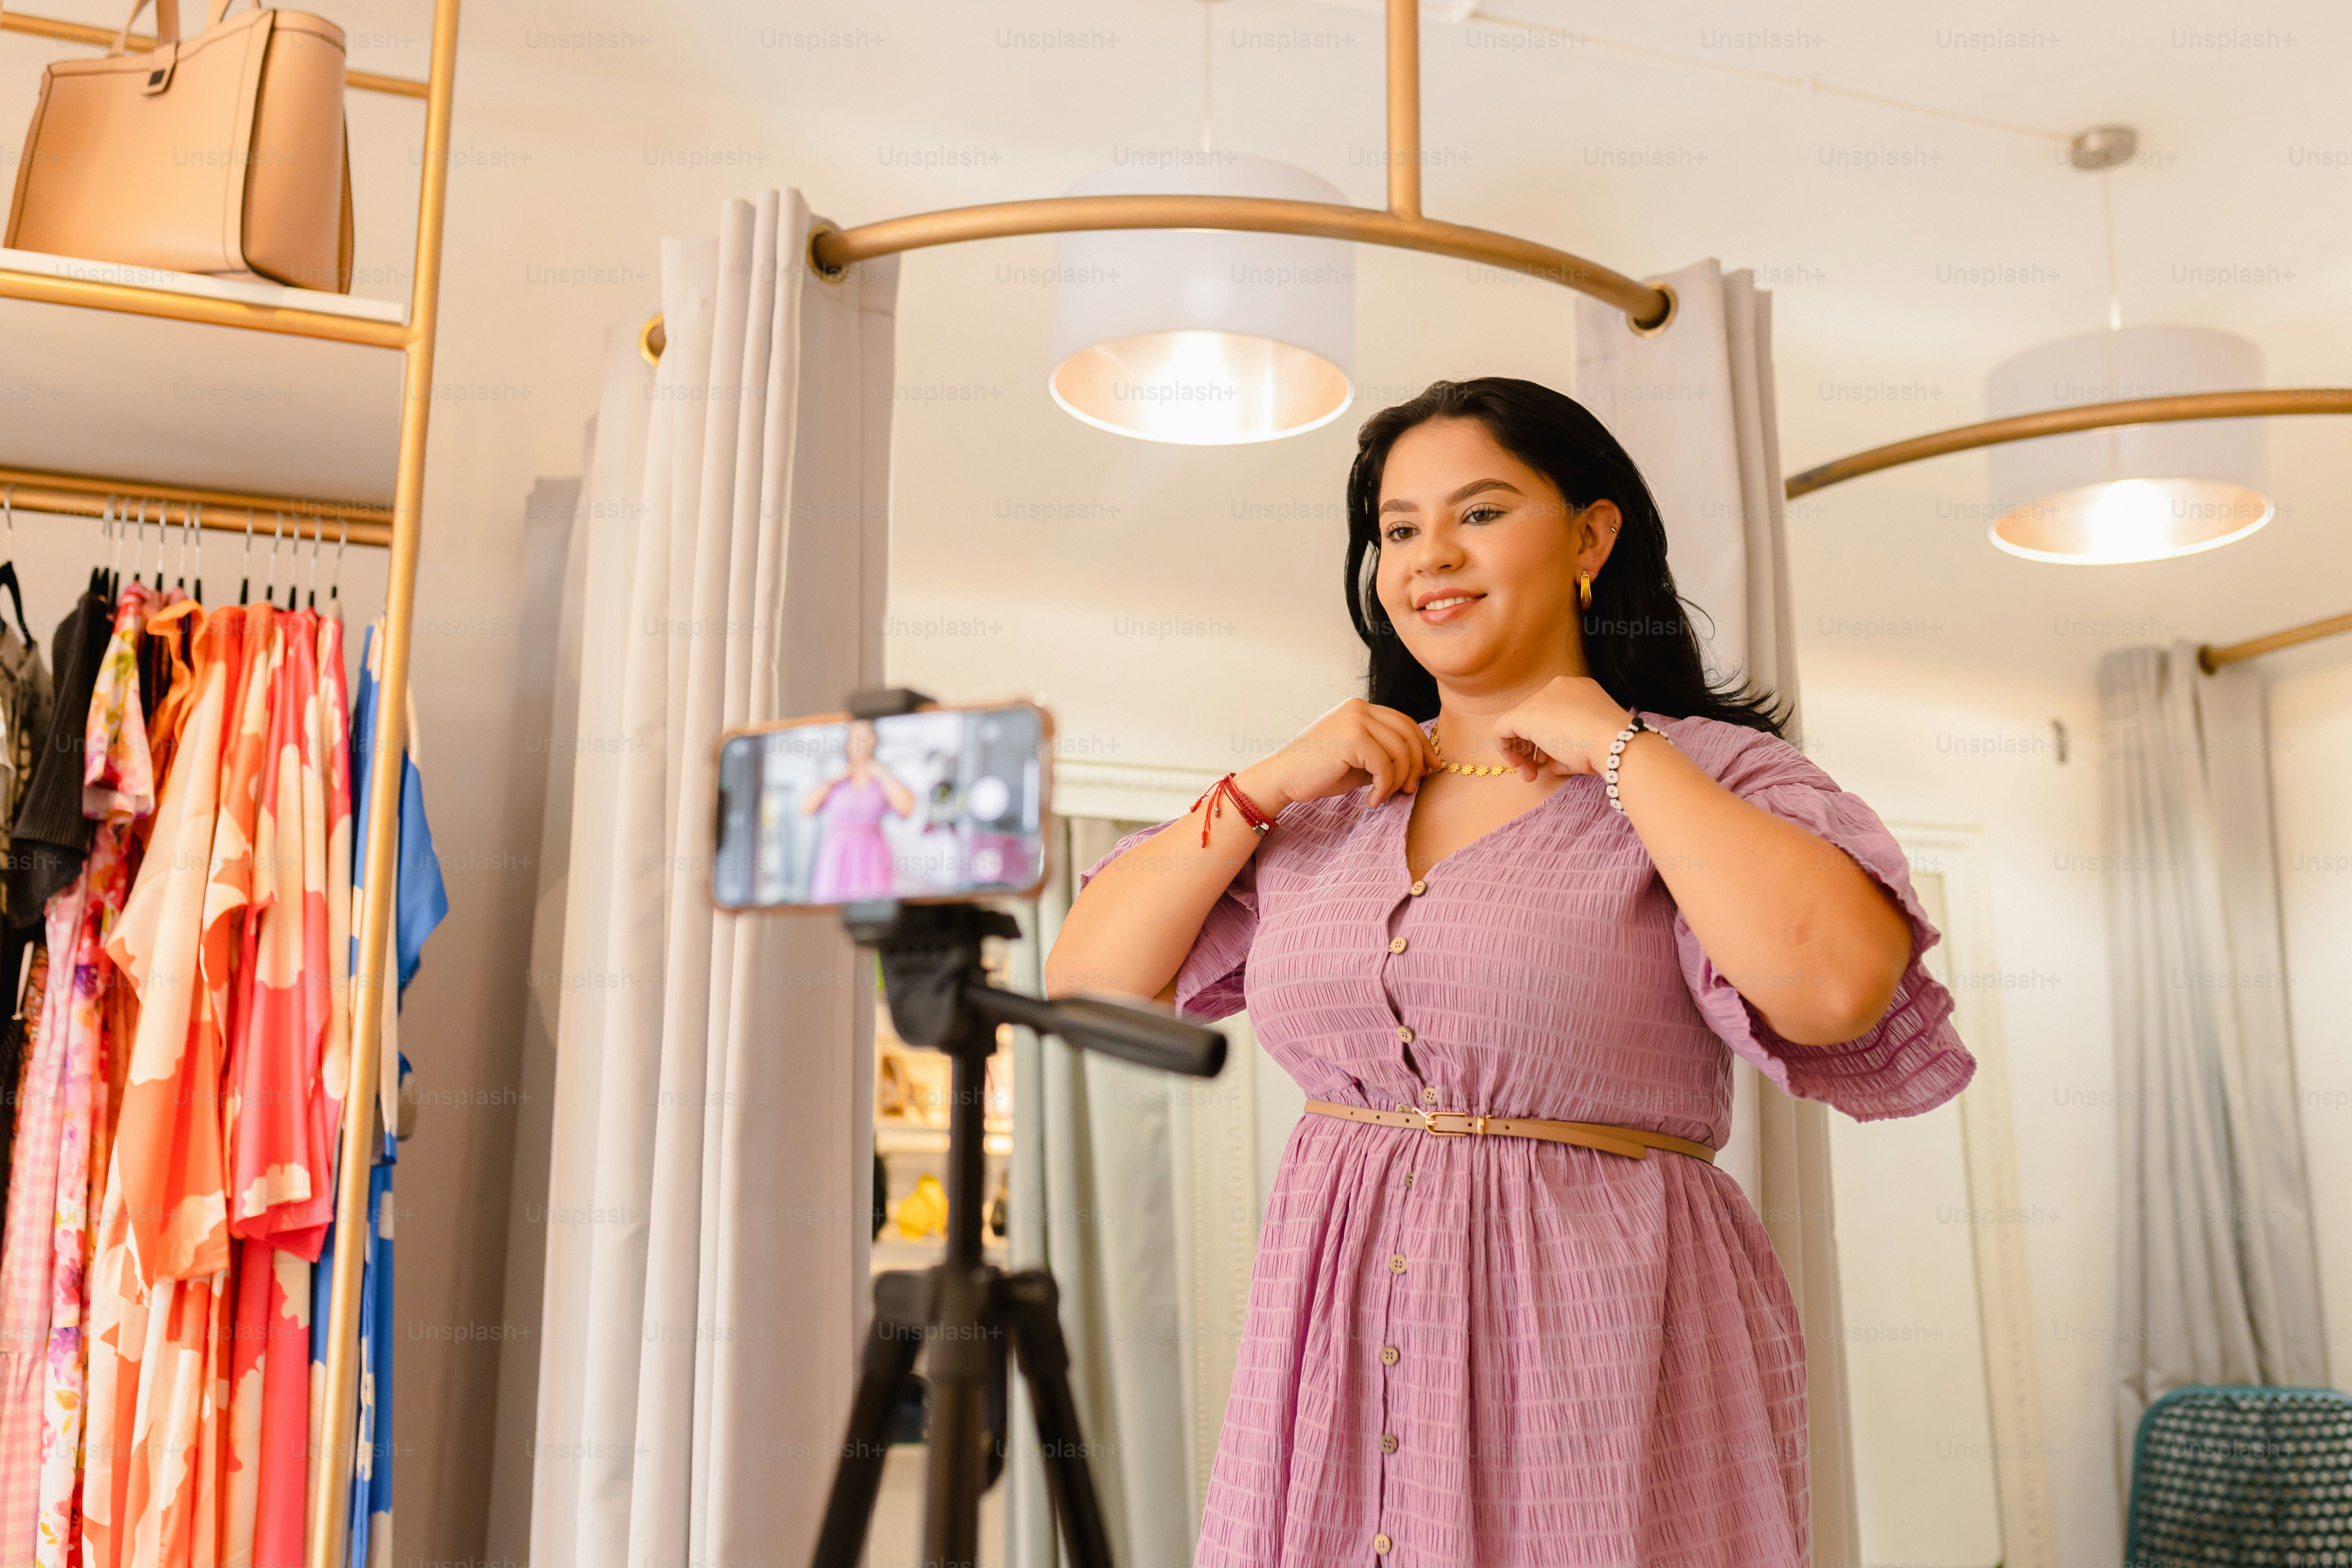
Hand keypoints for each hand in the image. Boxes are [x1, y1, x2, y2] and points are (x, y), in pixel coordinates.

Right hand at [1236, 698, 1437, 811]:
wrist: (1283, 777)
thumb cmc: (1317, 772)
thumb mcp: (1357, 760)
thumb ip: (1384, 755)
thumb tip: (1422, 765)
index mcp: (1360, 708)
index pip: (1404, 722)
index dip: (1422, 745)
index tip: (1431, 767)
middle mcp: (1359, 708)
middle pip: (1407, 733)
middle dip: (1417, 764)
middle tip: (1411, 789)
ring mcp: (1356, 720)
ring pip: (1400, 751)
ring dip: (1399, 780)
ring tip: (1385, 796)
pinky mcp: (1353, 738)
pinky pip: (1385, 766)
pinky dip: (1384, 787)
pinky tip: (1372, 800)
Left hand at [1489, 676, 1631, 779]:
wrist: (1615, 743)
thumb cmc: (1608, 746)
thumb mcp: (1587, 744)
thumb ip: (1566, 749)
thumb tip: (1550, 763)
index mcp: (1578, 691)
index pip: (1552, 714)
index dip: (1547, 739)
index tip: (1550, 761)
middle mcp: (1558, 688)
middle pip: (1535, 718)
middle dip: (1532, 747)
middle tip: (1537, 771)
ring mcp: (1542, 698)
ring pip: (1520, 723)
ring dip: (1521, 752)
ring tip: (1531, 774)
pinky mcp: (1525, 714)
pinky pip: (1503, 728)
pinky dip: (1505, 748)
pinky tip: (1517, 765)